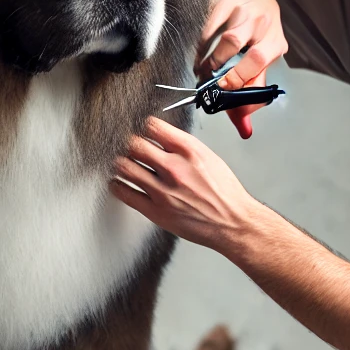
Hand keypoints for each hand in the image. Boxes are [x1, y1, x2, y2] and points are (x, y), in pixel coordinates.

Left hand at [109, 117, 259, 252]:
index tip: (141, 131)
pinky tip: (119, 182)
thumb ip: (183, 147)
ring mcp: (163, 190)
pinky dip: (117, 185)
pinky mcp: (155, 210)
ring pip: (124, 166)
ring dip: (120, 163)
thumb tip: (161, 138)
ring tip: (122, 164)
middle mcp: (174, 168)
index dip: (143, 127)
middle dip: (129, 144)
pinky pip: (124, 192)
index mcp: (189, 151)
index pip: (152, 126)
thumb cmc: (224, 193)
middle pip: (134, 144)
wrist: (233, 222)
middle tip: (128, 148)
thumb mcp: (208, 158)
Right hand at [199, 0, 287, 139]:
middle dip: (230, 76)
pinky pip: (210, 29)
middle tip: (211, 86)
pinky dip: (200, 47)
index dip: (241, 84)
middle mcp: (267, 24)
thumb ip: (249, 94)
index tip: (223, 95)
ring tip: (201, 72)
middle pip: (251, 55)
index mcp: (276, 42)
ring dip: (211, 62)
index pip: (262, 68)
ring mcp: (247, 10)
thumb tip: (245, 130)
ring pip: (228, 42)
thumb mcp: (257, 57)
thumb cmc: (251, 27)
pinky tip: (198, 56)